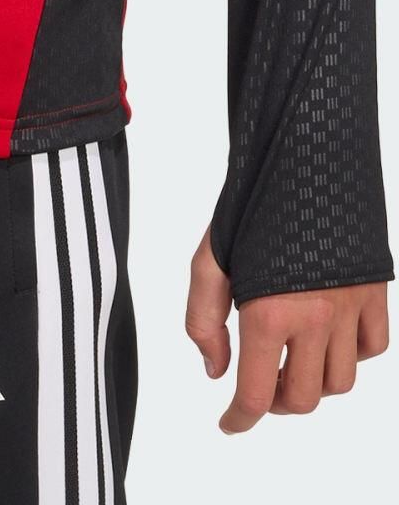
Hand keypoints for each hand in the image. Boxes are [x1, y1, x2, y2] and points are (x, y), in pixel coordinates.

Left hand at [185, 221, 389, 430]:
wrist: (301, 154)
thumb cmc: (250, 205)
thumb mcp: (208, 260)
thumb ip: (202, 320)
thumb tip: (216, 372)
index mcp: (269, 312)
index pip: (256, 395)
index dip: (239, 420)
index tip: (230, 425)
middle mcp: (315, 317)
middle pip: (302, 398)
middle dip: (276, 401)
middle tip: (259, 382)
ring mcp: (351, 306)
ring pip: (340, 381)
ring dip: (313, 383)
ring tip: (291, 359)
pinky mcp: (376, 291)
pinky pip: (374, 347)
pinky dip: (352, 355)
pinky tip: (328, 338)